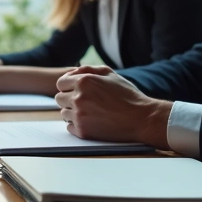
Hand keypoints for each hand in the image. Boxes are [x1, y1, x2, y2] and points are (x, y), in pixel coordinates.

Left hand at [54, 65, 170, 147]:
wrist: (141, 118)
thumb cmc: (127, 95)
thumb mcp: (110, 74)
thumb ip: (88, 70)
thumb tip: (71, 73)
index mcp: (83, 81)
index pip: (61, 83)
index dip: (68, 86)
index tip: (77, 91)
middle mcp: (78, 97)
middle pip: (59, 98)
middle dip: (69, 99)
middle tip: (85, 102)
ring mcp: (79, 115)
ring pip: (63, 113)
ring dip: (73, 112)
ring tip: (91, 112)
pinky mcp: (82, 131)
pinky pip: (69, 127)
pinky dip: (77, 125)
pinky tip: (91, 122)